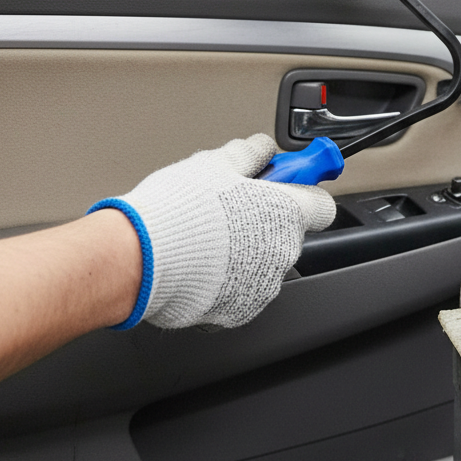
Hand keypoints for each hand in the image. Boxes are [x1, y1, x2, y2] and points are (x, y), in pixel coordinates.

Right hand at [89, 134, 334, 329]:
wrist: (139, 259)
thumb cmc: (179, 210)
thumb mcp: (217, 162)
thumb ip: (251, 153)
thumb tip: (263, 149)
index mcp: (286, 213)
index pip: (322, 205)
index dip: (304, 191)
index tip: (289, 184)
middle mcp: (282, 253)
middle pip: (288, 232)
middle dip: (265, 219)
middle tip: (230, 207)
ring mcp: (262, 286)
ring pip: (264, 261)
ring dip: (246, 249)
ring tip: (206, 236)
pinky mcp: (239, 311)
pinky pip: (242, 288)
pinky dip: (227, 277)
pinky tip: (199, 262)